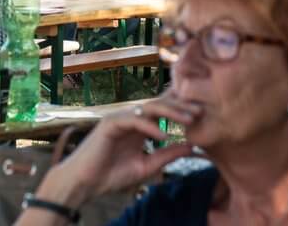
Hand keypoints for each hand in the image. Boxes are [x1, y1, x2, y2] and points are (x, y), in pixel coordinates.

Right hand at [37, 93, 199, 206]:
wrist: (85, 182)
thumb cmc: (111, 175)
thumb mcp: (147, 166)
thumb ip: (167, 155)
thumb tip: (192, 146)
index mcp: (139, 127)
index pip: (161, 112)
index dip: (179, 109)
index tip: (202, 113)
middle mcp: (130, 118)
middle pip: (158, 105)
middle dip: (180, 107)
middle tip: (200, 111)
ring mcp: (119, 118)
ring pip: (147, 108)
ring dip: (169, 112)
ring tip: (188, 119)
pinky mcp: (109, 124)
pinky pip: (132, 120)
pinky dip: (149, 126)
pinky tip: (163, 135)